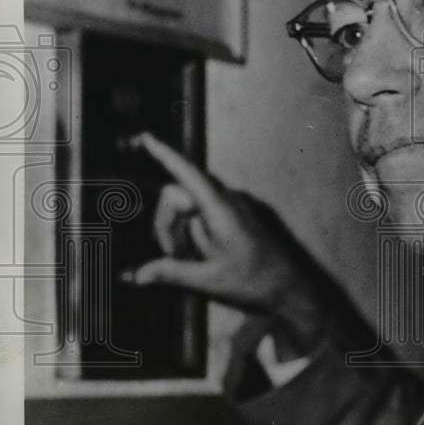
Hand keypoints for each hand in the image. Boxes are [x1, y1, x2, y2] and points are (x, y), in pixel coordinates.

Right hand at [124, 133, 326, 336]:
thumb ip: (170, 272)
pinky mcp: (231, 216)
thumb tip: (136, 275)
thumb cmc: (253, 280)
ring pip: (186, 207)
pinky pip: (200, 214)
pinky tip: (198, 257)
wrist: (288, 287)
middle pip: (176, 196)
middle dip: (166, 225)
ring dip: (178, 231)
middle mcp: (224, 200)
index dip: (164, 155)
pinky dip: (191, 233)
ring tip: (190, 260)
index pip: (187, 173)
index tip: (144, 138)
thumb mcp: (207, 280)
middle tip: (175, 257)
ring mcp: (229, 207)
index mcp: (219, 208)